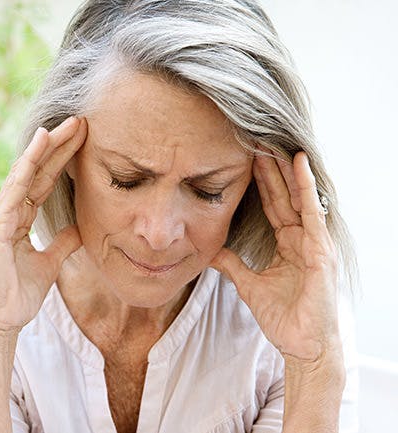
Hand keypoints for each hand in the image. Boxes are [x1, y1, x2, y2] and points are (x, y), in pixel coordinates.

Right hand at [0, 117, 86, 335]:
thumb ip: (63, 241)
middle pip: (37, 171)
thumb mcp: (50, 262)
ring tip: (64, 125)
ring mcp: (0, 216)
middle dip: (58, 146)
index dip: (63, 159)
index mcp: (19, 218)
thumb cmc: (19, 293)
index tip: (84, 139)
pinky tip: (39, 147)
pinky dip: (26, 166)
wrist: (1, 319)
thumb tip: (81, 228)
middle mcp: (8, 211)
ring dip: (45, 148)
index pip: (44, 181)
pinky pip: (15, 190)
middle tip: (80, 121)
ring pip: (25, 173)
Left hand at [211, 150, 340, 361]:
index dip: (261, 183)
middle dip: (271, 169)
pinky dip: (306, 186)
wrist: (302, 344)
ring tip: (273, 142)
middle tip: (257, 140)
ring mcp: (314, 242)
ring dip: (286, 169)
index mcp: (288, 245)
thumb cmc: (283, 317)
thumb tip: (211, 251)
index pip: (272, 206)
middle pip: (284, 196)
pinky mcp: (321, 249)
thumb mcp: (249, 285)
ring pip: (298, 196)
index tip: (246, 159)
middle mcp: (303, 239)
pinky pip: (312, 211)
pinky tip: (299, 164)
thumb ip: (232, 265)